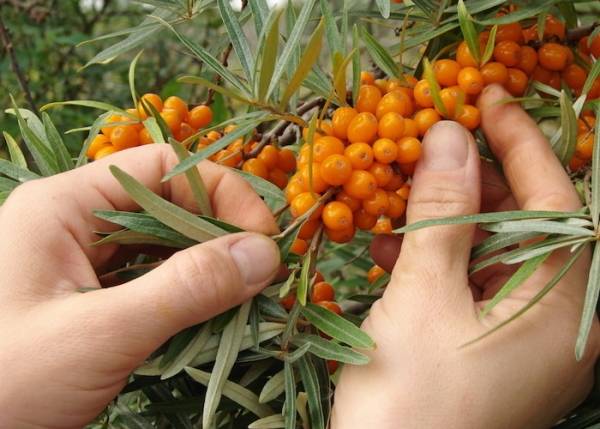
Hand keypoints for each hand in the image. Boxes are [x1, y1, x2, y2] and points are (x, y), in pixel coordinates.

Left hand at [0, 144, 280, 427]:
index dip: (222, 195)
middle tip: (262, 276)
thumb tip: (264, 253)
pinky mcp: (89, 298)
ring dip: (206, 267)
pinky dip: (185, 294)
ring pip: (163, 245)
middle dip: (219, 235)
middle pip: (167, 203)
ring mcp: (81, 261)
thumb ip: (185, 290)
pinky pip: (150, 280)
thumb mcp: (98, 334)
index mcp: (65, 205)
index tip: (264, 243)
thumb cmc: (2, 385)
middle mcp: (74, 222)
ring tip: (244, 298)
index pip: (163, 168)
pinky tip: (209, 315)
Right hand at [332, 84, 599, 428]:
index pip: (556, 201)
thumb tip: (449, 137)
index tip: (487, 99)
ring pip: (491, 254)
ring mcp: (522, 339)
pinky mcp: (489, 350)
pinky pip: (471, 286)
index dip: (520, 143)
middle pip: (525, 226)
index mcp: (563, 309)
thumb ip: (443, 215)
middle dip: (475, 183)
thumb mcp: (423, 296)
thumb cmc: (411, 401)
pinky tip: (392, 250)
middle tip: (431, 149)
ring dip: (445, 223)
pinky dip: (435, 262)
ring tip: (399, 201)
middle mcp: (556, 322)